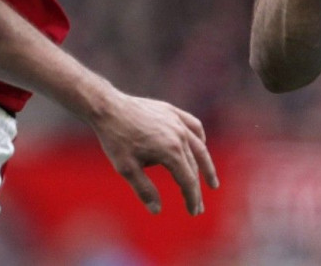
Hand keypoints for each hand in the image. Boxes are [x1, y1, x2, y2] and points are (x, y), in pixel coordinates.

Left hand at [88, 91, 218, 215]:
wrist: (108, 108)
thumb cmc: (116, 139)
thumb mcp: (126, 169)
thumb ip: (144, 190)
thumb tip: (157, 210)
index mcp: (171, 151)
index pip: (188, 180)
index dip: (192, 198)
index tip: (193, 212)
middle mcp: (179, 135)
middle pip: (194, 166)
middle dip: (196, 188)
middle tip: (198, 207)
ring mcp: (177, 121)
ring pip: (198, 146)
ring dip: (206, 165)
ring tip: (211, 181)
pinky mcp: (171, 111)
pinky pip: (193, 125)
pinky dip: (200, 138)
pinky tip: (201, 146)